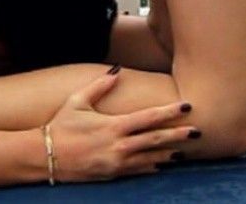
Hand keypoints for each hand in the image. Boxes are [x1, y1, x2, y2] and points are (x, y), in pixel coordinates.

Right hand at [47, 70, 197, 181]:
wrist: (47, 156)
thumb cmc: (61, 125)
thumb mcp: (77, 101)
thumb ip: (100, 86)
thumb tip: (117, 71)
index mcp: (113, 126)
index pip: (149, 118)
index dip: (169, 112)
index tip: (186, 106)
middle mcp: (119, 146)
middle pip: (157, 140)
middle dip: (179, 135)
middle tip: (198, 131)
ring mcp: (117, 163)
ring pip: (152, 158)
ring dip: (170, 153)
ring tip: (187, 149)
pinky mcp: (113, 174)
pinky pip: (139, 170)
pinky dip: (154, 166)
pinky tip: (163, 163)